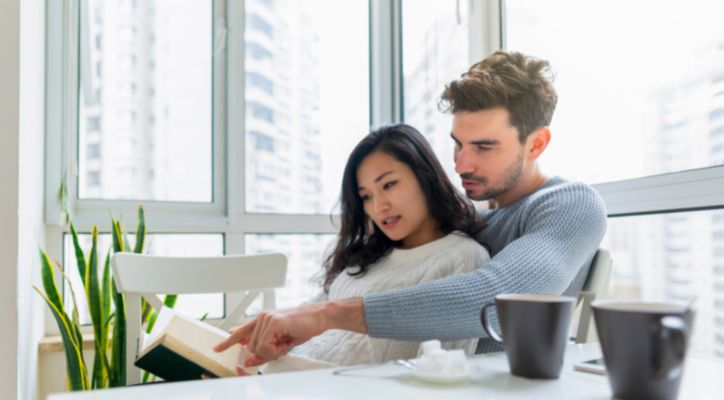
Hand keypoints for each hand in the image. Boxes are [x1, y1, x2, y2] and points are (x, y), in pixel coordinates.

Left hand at [214, 303, 330, 366]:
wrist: (318, 318)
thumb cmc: (302, 328)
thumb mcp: (281, 344)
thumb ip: (264, 352)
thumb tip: (249, 361)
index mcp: (262, 320)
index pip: (241, 332)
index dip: (228, 341)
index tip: (217, 348)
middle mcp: (261, 317)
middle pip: (251, 347)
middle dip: (267, 353)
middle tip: (282, 345)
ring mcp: (266, 318)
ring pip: (257, 348)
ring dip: (273, 351)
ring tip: (286, 340)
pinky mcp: (273, 322)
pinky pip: (265, 346)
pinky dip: (275, 349)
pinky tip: (285, 340)